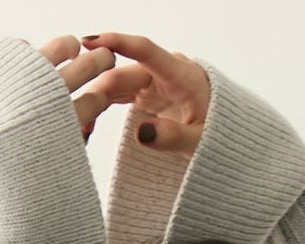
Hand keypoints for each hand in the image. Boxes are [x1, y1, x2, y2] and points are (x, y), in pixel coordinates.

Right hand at [37, 30, 209, 151]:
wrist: (228, 134)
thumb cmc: (220, 133)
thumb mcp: (200, 140)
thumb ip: (172, 137)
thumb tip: (140, 133)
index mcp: (181, 75)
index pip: (145, 51)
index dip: (117, 43)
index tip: (90, 42)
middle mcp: (164, 73)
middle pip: (124, 74)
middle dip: (97, 88)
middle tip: (76, 110)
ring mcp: (154, 83)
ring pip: (118, 84)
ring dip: (96, 98)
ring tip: (77, 118)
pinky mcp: (147, 94)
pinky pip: (120, 95)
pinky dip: (104, 105)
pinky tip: (87, 119)